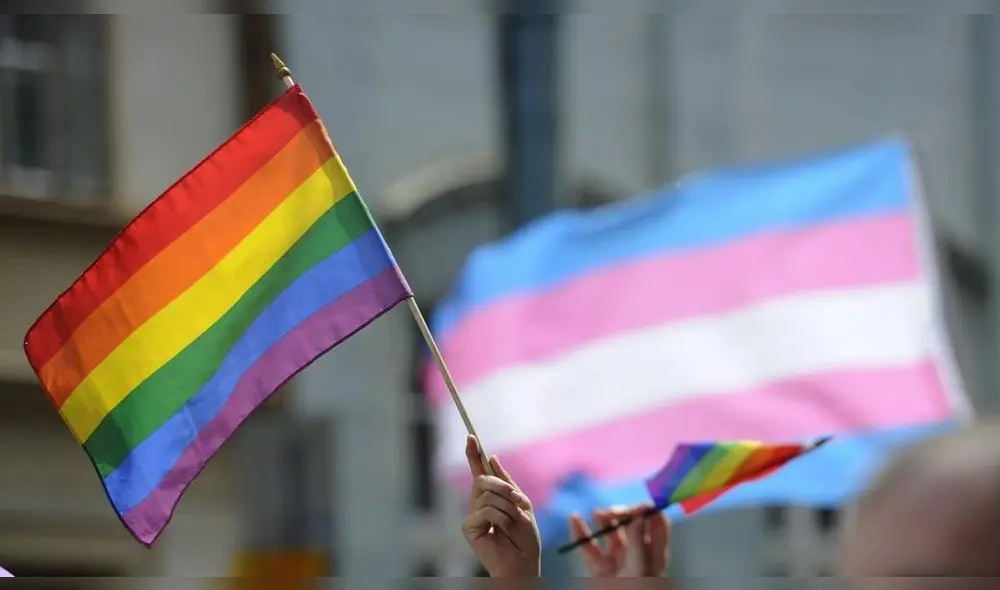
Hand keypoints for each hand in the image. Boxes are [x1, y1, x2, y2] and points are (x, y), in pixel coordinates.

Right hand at [462, 435, 540, 576]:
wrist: (524, 564)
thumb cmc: (526, 539)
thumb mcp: (523, 505)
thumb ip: (507, 483)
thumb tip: (492, 458)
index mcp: (492, 496)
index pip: (479, 471)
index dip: (474, 453)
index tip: (470, 436)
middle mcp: (478, 503)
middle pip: (482, 480)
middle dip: (503, 486)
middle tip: (518, 500)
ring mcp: (473, 515)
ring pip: (487, 495)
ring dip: (508, 507)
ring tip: (515, 523)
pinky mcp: (469, 528)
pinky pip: (487, 511)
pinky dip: (502, 519)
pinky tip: (504, 530)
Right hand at [569, 505, 669, 576]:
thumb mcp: (640, 569)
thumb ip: (637, 543)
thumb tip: (638, 515)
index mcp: (654, 555)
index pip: (656, 525)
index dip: (648, 512)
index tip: (637, 506)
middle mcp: (637, 555)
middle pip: (632, 525)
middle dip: (622, 514)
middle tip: (612, 513)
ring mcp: (617, 562)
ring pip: (609, 534)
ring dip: (603, 519)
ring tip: (597, 513)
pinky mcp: (599, 569)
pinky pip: (589, 548)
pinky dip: (581, 533)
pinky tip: (574, 519)